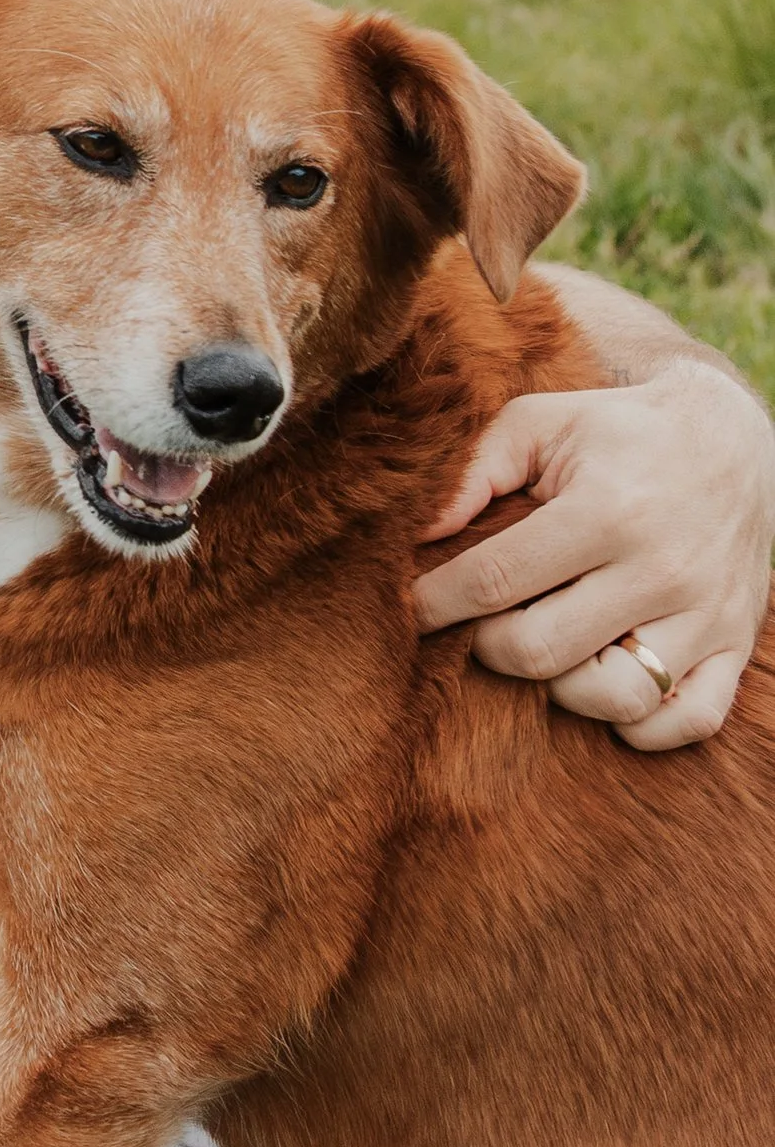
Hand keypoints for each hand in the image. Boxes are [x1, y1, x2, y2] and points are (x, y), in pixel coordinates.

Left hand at [416, 360, 774, 748]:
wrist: (731, 440)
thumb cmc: (617, 433)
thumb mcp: (540, 422)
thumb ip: (474, 471)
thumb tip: (417, 532)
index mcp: (606, 510)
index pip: (496, 579)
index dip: (437, 602)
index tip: (408, 608)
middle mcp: (661, 569)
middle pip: (543, 650)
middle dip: (488, 646)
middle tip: (479, 623)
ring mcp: (707, 614)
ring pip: (615, 697)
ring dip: (560, 688)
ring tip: (546, 647)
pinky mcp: (738, 644)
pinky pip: (689, 721)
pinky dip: (640, 723)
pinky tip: (603, 682)